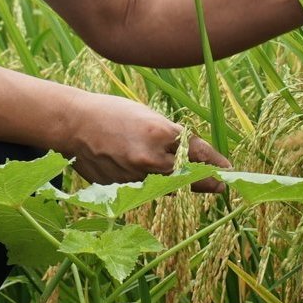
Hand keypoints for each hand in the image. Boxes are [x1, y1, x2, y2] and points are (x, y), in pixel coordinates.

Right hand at [63, 92, 230, 192]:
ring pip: (168, 186)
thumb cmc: (113, 113)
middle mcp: (150, 157)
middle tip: (220, 187)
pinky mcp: (122, 188)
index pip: (197, 152)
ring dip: (181, 185)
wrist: (74, 125)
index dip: (216, 163)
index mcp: (160, 133)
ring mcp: (135, 176)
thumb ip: (170, 136)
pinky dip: (153, 184)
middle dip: (206, 181)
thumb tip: (193, 154)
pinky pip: (146, 189)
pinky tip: (153, 177)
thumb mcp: (147, 116)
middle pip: (189, 176)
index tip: (228, 170)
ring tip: (194, 183)